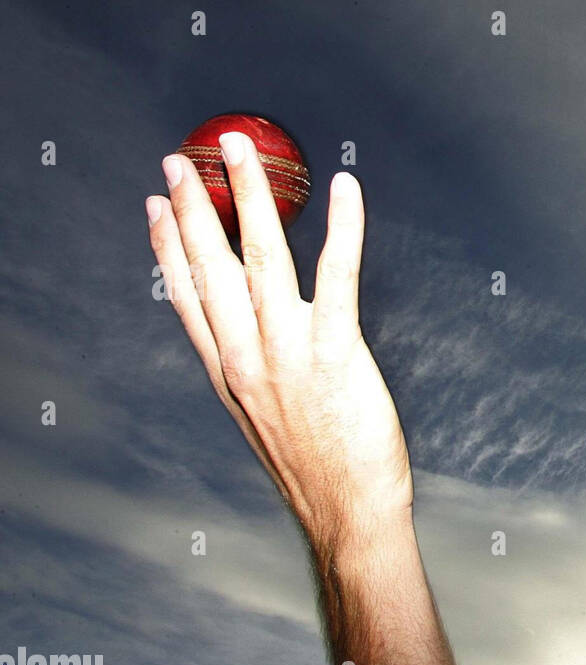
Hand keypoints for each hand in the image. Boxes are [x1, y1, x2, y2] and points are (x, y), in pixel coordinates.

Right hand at [146, 132, 412, 540]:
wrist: (347, 515)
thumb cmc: (319, 471)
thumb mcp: (267, 421)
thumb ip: (257, 373)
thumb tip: (261, 340)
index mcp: (228, 373)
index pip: (187, 296)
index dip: (169, 245)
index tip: (158, 205)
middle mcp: (247, 357)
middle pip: (212, 265)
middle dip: (196, 205)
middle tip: (184, 156)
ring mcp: (288, 353)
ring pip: (263, 257)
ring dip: (250, 195)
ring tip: (240, 150)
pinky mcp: (336, 353)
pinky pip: (338, 275)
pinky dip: (342, 228)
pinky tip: (343, 191)